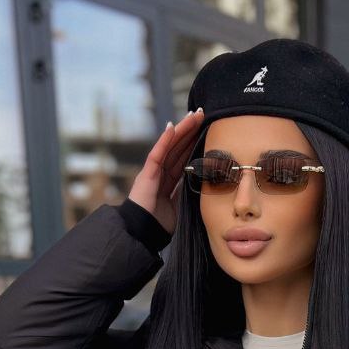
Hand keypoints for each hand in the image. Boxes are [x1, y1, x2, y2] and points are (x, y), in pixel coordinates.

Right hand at [128, 108, 205, 235]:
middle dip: (190, 131)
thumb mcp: (179, 208)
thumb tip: (203, 189)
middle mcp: (160, 173)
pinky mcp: (147, 174)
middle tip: (202, 113)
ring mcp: (153, 172)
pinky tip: (172, 127)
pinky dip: (164, 141)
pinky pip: (157, 154)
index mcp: (168, 181)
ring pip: (170, 146)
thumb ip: (187, 196)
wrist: (142, 234)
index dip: (193, 143)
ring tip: (193, 115)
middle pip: (178, 147)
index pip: (184, 157)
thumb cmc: (159, 225)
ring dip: (182, 130)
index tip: (206, 130)